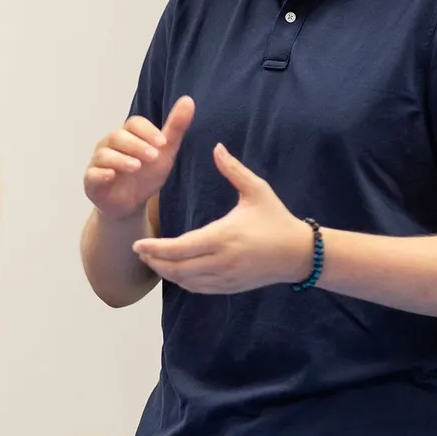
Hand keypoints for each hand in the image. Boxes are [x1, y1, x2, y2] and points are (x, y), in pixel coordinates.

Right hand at [84, 97, 194, 220]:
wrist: (131, 204)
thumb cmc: (146, 174)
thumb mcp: (165, 152)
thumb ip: (175, 127)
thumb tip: (188, 100)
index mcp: (128, 135)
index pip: (134, 124)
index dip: (148, 131)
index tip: (163, 142)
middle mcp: (110, 144)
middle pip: (118, 136)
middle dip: (137, 145)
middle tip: (154, 156)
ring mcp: (99, 162)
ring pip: (104, 154)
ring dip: (121, 159)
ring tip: (136, 166)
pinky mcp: (91, 180)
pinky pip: (93, 174)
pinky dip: (101, 173)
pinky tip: (111, 176)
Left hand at [132, 143, 312, 292]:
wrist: (298, 253)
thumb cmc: (276, 218)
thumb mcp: (257, 190)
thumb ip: (233, 170)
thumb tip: (217, 147)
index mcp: (223, 237)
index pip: (180, 248)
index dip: (155, 248)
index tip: (138, 243)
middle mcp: (221, 261)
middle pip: (177, 268)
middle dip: (154, 261)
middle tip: (138, 251)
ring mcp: (226, 277)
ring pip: (186, 281)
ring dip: (166, 272)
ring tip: (152, 260)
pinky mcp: (230, 287)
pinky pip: (199, 288)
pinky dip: (183, 281)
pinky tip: (174, 271)